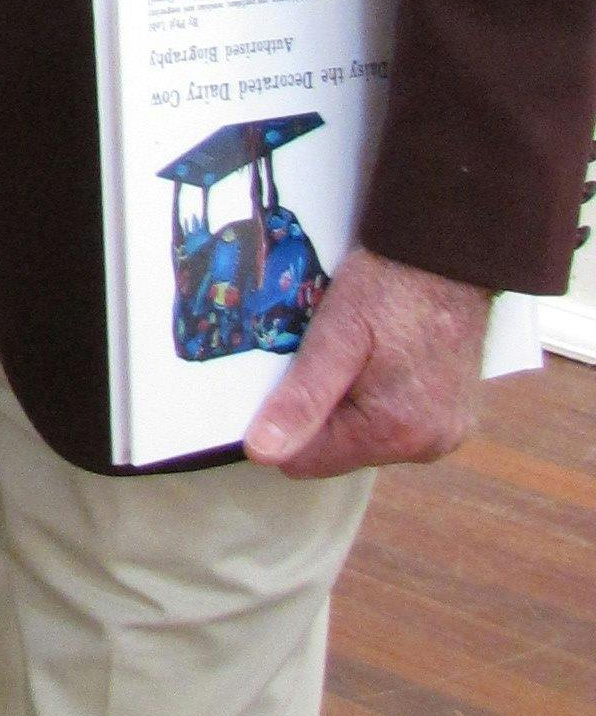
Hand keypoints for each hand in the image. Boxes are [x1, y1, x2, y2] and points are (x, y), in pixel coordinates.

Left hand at [242, 246, 489, 478]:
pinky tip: (378, 359)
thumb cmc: (393, 284)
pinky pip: (393, 423)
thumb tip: (262, 453)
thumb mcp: (336, 333)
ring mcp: (446, 434)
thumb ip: (301, 397)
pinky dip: (376, 398)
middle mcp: (429, 446)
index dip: (282, 421)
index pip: (306, 461)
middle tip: (325, 354)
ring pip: (363, 437)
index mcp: (396, 432)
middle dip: (318, 410)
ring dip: (346, 403)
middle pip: (337, 451)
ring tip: (355, 352)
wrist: (450, 254)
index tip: (284, 376)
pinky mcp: (453, 418)